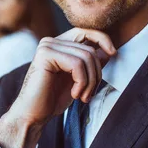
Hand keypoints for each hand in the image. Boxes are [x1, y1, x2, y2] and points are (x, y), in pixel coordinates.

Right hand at [0, 28, 115, 147]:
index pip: (86, 31)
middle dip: (96, 74)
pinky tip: (75, 94)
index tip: (113, 54)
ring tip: (83, 97)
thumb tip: (109, 50)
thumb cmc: (53, 99)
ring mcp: (47, 46)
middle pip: (89, 49)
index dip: (103, 39)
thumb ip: (90, 63)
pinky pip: (77, 64)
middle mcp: (51, 41)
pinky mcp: (45, 55)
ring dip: (90, 82)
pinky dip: (82, 82)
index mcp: (58, 44)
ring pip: (86, 57)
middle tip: (89, 94)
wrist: (33, 115)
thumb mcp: (78, 79)